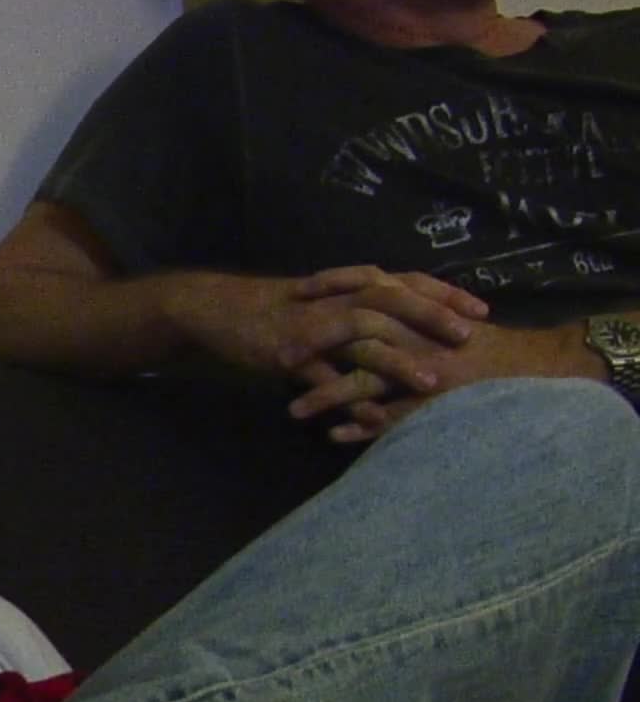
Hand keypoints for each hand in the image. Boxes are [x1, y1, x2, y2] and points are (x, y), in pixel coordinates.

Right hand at [168, 266, 488, 389]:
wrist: (218, 310)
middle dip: (433, 318)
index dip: (444, 295)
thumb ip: (360, 306)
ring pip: (363, 339)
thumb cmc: (275, 307)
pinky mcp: (290, 354)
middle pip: (393, 302)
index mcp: (348, 286)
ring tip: (432, 382)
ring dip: (399, 360)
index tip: (482, 309)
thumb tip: (401, 318)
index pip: (406, 283)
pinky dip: (349, 398)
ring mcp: (313, 327)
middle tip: (470, 337)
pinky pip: (324, 379)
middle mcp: (335, 301)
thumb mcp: (322, 299)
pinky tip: (371, 418)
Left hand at [290, 322, 582, 442]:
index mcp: (414, 308)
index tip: (290, 302)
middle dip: (311, 348)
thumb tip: (360, 308)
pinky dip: (362, 426)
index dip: (326, 294)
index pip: (362, 292)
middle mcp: (416, 334)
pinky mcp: (436, 401)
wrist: (533, 365)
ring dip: (326, 395)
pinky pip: (393, 416)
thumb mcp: (436, 317)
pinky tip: (333, 436)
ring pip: (366, 380)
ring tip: (292, 411)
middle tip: (272, 360)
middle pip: (352, 335)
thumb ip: (400, 311)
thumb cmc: (478, 342)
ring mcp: (425, 368)